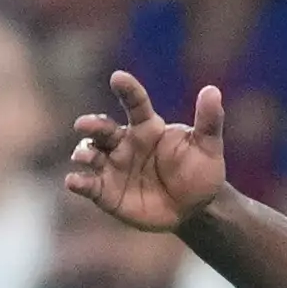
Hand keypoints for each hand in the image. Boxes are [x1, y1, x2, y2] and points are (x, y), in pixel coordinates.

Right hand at [66, 72, 231, 233]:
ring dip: (83, 152)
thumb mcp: (208, 147)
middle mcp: (125, 143)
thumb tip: (213, 90)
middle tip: (83, 124)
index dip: (127, 90)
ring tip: (84, 156)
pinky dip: (78, 182)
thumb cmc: (199, 173)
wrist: (195, 209)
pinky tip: (73, 182)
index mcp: (148, 127)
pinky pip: (88, 184)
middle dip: (92, 124)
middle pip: (103, 128)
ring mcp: (113, 166)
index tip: (118, 78)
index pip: (135, 103)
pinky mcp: (107, 191)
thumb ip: (209, 121)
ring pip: (90, 152)